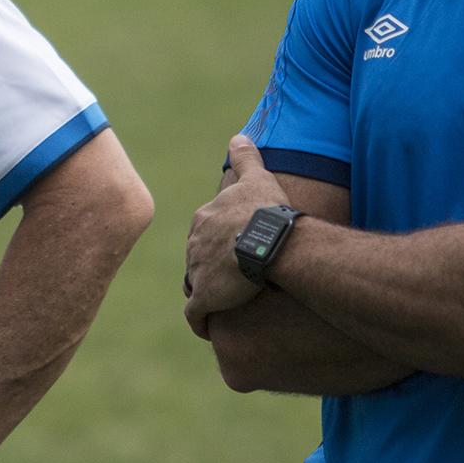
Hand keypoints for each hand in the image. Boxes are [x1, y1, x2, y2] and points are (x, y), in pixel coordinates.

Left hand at [184, 134, 289, 338]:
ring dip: (208, 293)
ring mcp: (197, 272)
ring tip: (226, 303)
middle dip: (211, 269)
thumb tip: (238, 135)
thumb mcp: (256, 177)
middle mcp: (194, 245)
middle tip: (234, 280)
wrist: (270, 242)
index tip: (236, 253)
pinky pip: (196, 317)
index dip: (219, 244)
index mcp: (204, 219)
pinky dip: (202, 323)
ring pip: (196, 286)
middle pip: (198, 260)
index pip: (205, 234)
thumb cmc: (266, 210)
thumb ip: (245, 157)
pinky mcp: (204, 298)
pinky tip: (211, 328)